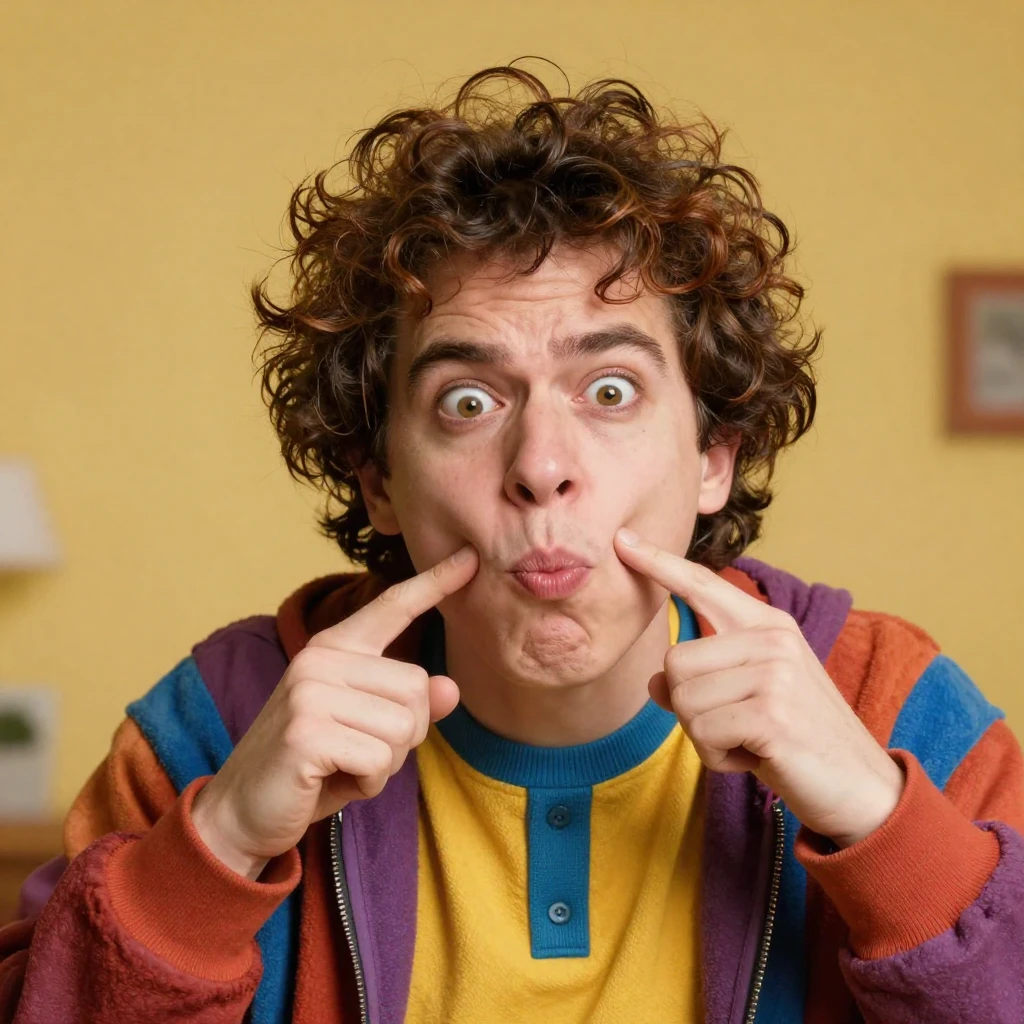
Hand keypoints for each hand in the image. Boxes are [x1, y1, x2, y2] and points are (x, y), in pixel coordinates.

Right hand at [192, 545, 477, 878]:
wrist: (241, 813)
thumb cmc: (311, 769)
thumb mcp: (366, 732)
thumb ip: (407, 706)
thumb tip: (450, 687)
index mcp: (335, 648)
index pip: (392, 606)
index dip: (434, 583)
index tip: (471, 557)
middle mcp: (321, 659)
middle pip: (417, 688)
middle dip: (403, 737)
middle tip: (358, 753)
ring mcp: (310, 692)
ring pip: (403, 728)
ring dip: (385, 765)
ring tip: (342, 767)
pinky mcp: (306, 732)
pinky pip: (378, 761)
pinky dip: (367, 784)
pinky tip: (332, 782)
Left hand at [614, 529, 903, 847]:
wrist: (862, 788)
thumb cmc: (799, 740)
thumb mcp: (749, 698)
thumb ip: (702, 680)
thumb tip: (656, 682)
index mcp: (768, 625)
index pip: (703, 584)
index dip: (658, 563)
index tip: (622, 539)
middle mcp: (773, 639)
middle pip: (674, 663)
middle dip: (692, 709)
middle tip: (738, 728)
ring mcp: (775, 674)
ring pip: (683, 700)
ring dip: (706, 738)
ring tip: (751, 743)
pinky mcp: (772, 715)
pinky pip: (703, 734)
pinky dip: (719, 759)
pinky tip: (756, 759)